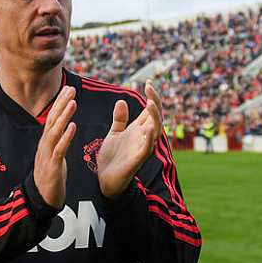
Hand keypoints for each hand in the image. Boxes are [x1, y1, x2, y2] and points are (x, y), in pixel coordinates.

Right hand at [33, 86, 76, 208]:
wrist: (41, 201)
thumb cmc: (50, 178)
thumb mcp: (53, 156)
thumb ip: (57, 142)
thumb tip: (62, 128)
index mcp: (47, 143)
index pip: (53, 119)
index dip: (60, 104)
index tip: (69, 89)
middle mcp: (45, 146)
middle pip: (52, 121)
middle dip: (61, 104)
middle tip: (71, 88)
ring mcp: (47, 156)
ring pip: (55, 132)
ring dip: (64, 116)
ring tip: (73, 102)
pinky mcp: (52, 167)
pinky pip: (59, 150)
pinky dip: (65, 137)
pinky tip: (73, 127)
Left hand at [97, 81, 162, 198]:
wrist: (105, 180)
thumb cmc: (112, 158)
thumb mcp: (114, 133)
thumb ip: (119, 119)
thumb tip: (122, 100)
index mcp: (138, 130)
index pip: (149, 110)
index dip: (152, 96)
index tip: (147, 81)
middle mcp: (143, 137)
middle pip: (156, 116)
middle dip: (155, 101)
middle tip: (149, 87)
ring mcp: (142, 148)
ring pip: (156, 130)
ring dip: (155, 117)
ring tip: (150, 103)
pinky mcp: (137, 160)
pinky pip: (147, 148)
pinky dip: (149, 138)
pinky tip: (148, 128)